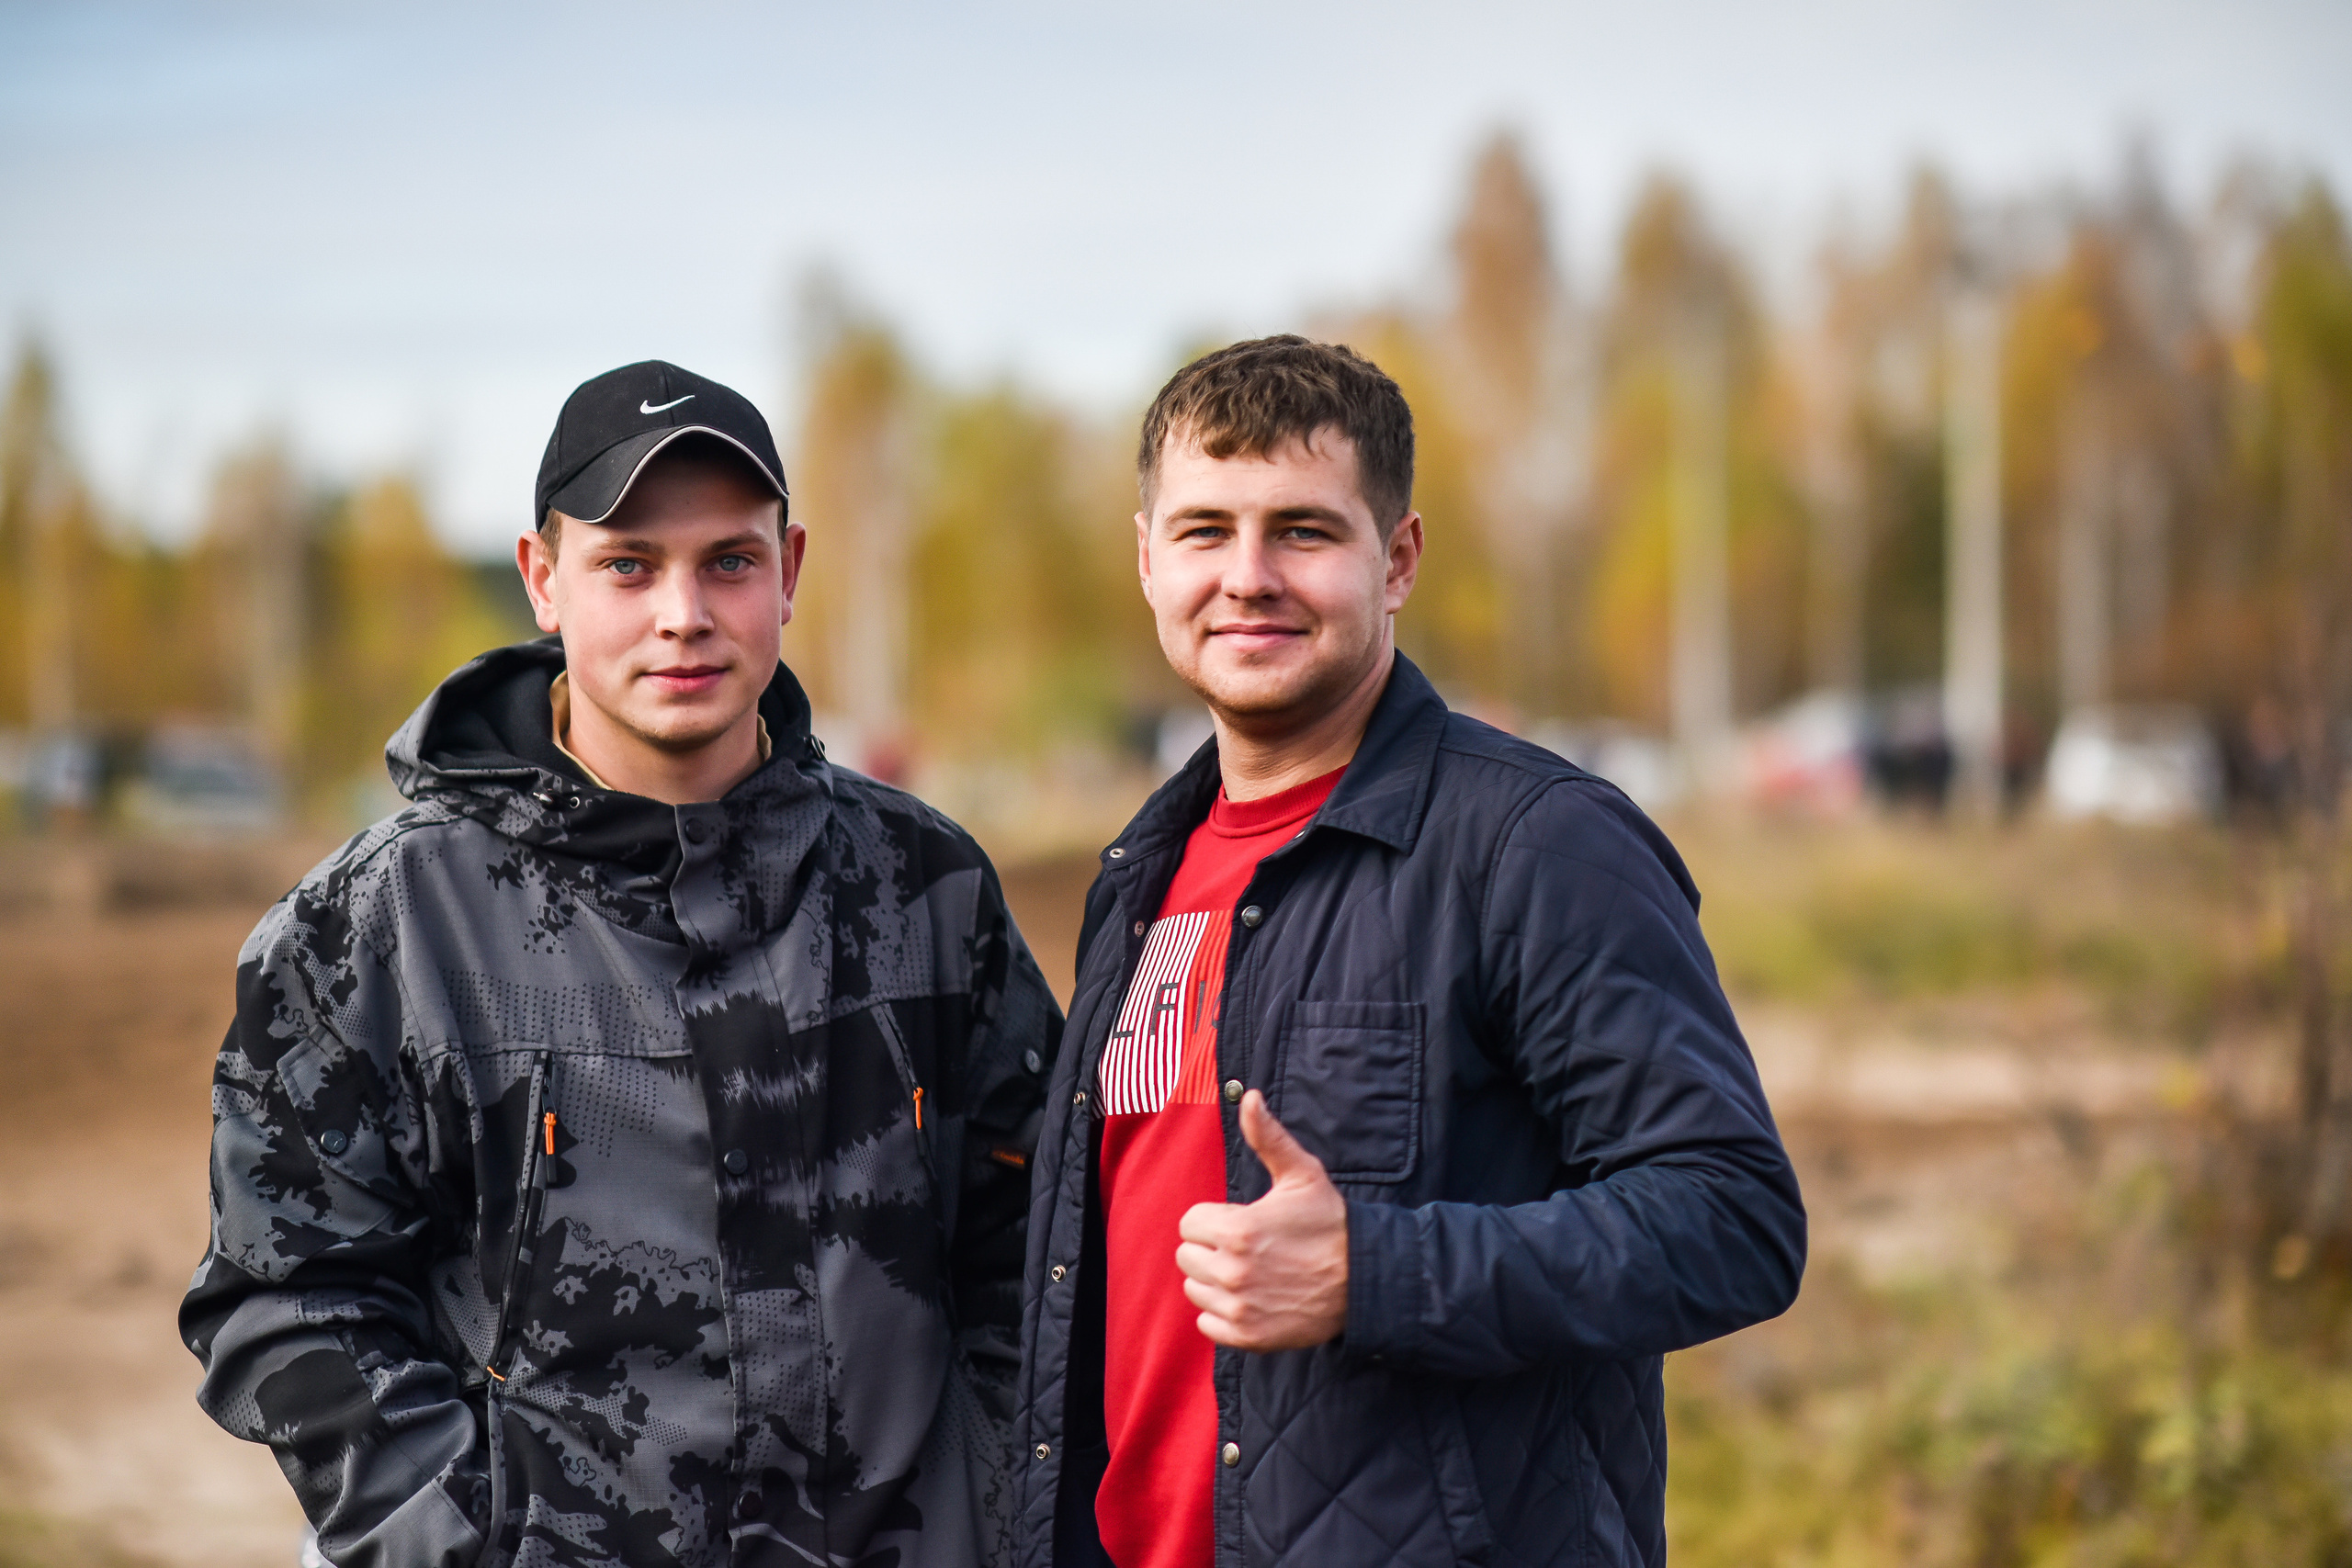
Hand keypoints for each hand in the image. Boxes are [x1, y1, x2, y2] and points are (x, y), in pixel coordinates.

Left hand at [1175, 1090, 1348, 1350]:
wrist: (1364, 1279)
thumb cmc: (1330, 1223)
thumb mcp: (1302, 1174)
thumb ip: (1268, 1136)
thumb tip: (1249, 1096)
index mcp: (1238, 1230)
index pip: (1189, 1223)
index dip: (1213, 1219)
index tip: (1241, 1221)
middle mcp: (1233, 1272)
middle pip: (1187, 1256)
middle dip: (1211, 1248)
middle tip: (1247, 1247)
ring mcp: (1239, 1308)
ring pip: (1194, 1289)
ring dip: (1214, 1281)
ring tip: (1250, 1272)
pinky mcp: (1248, 1336)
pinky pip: (1207, 1324)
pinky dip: (1222, 1314)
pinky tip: (1251, 1299)